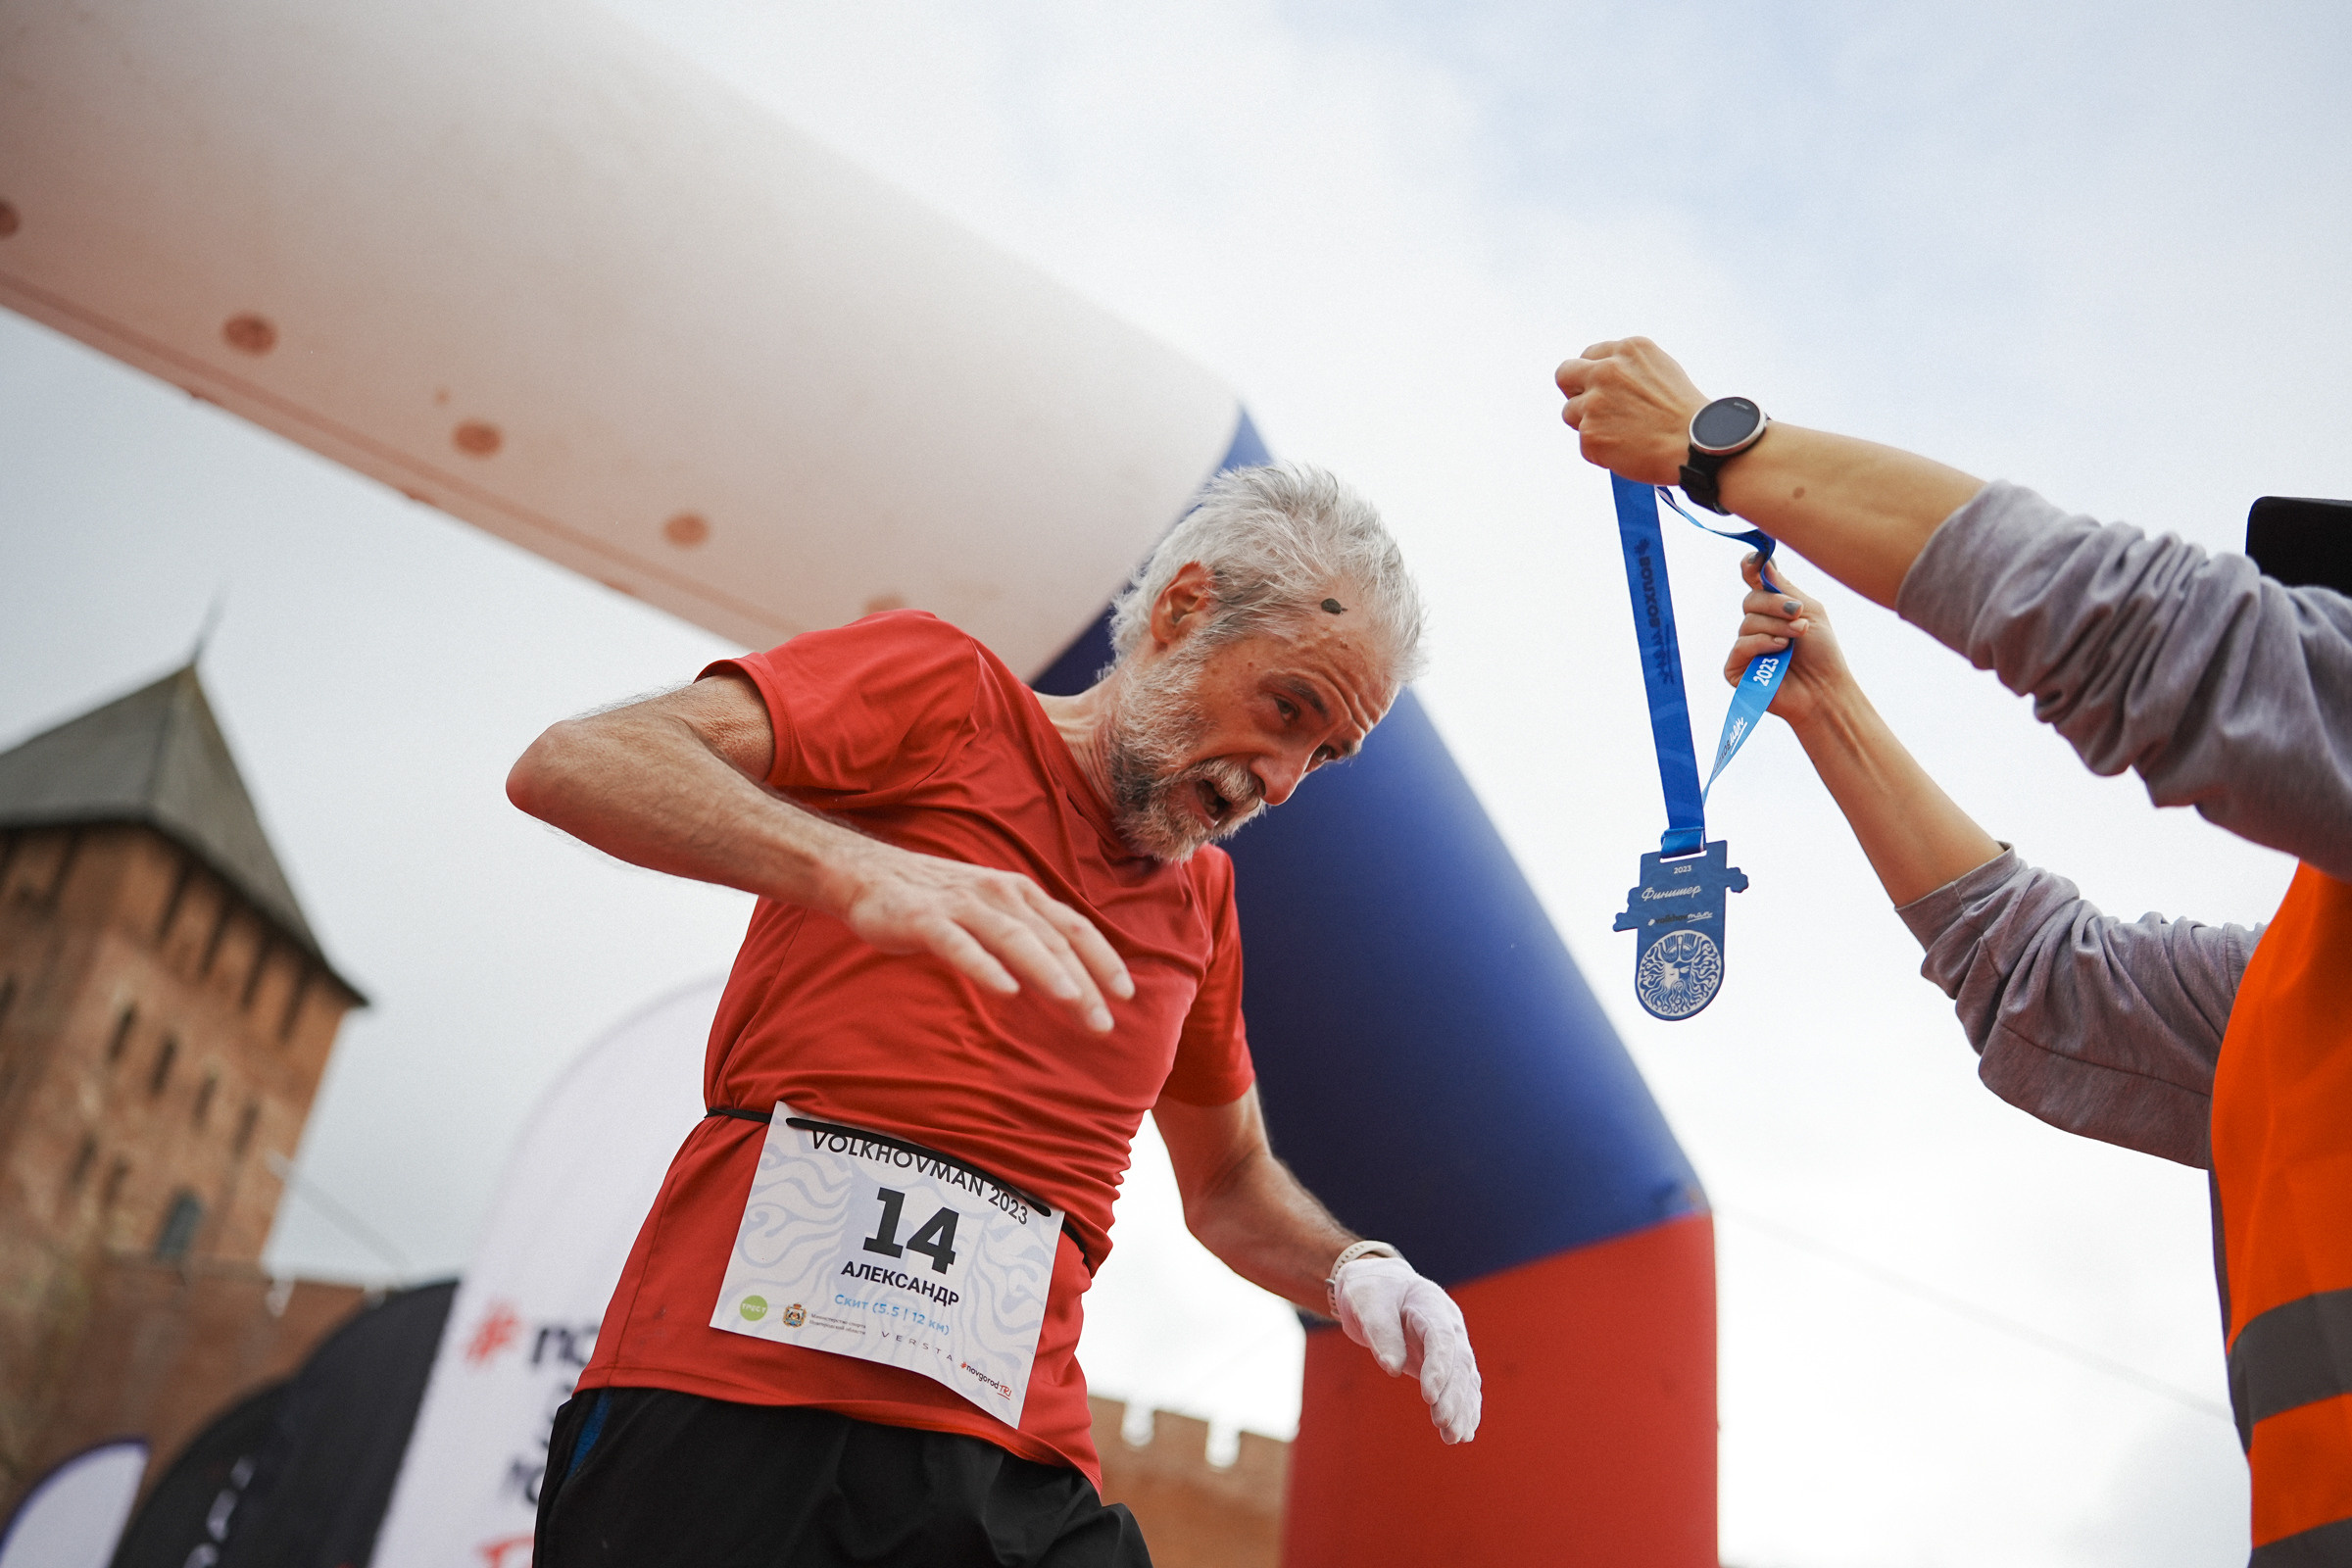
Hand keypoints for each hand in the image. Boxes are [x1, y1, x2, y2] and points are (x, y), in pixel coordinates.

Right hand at [827, 835, 1132, 1031]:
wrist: (868, 876)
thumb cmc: (937, 902)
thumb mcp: (991, 914)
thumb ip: (1028, 942)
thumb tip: (1070, 984)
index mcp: (1020, 894)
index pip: (1074, 927)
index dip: (1104, 960)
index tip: (1127, 995)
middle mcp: (999, 894)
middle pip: (1051, 939)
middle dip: (1084, 980)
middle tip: (1105, 1022)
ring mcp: (962, 905)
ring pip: (1014, 938)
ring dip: (1046, 970)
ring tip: (1072, 1000)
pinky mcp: (925, 919)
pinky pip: (960, 945)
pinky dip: (985, 966)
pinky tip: (1006, 990)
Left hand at [1333, 1255, 1481, 1443]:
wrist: (1378, 1285)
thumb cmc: (1371, 1290)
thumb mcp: (1366, 1301)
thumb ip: (1380, 1331)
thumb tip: (1393, 1368)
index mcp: (1431, 1304)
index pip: (1441, 1339)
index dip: (1438, 1368)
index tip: (1429, 1397)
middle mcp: (1449, 1325)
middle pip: (1459, 1363)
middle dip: (1453, 1396)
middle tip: (1443, 1425)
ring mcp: (1451, 1344)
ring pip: (1465, 1378)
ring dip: (1462, 1409)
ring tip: (1454, 1438)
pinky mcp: (1445, 1362)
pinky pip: (1462, 1386)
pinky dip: (1464, 1409)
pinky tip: (1463, 1433)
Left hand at [1554, 337, 1707, 484]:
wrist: (1697, 446)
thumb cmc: (1687, 415)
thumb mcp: (1662, 371)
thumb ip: (1629, 369)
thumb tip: (1604, 378)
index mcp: (1628, 350)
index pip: (1589, 355)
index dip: (1594, 375)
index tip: (1601, 389)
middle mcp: (1606, 371)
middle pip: (1565, 374)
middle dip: (1573, 390)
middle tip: (1587, 407)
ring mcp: (1595, 402)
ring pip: (1571, 413)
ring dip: (1589, 425)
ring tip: (1621, 435)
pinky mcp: (1589, 434)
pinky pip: (1585, 444)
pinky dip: (1601, 452)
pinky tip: (1627, 452)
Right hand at [1722, 554, 1857, 732]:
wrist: (1825, 689)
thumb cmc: (1821, 652)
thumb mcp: (1809, 611)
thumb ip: (1784, 588)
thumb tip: (1762, 562)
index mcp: (1772, 609)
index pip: (1754, 582)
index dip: (1750, 568)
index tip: (1755, 561)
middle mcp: (1756, 625)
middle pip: (1751, 600)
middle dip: (1776, 605)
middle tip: (1798, 615)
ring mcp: (1745, 647)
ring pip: (1748, 622)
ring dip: (1777, 627)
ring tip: (1797, 638)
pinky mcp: (1736, 668)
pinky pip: (1741, 645)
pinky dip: (1762, 644)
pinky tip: (1780, 650)